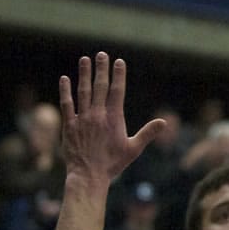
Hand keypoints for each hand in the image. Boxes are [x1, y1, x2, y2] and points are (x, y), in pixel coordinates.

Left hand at [59, 53, 164, 186]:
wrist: (88, 175)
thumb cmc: (112, 164)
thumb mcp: (133, 149)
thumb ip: (147, 133)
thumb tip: (164, 122)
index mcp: (113, 118)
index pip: (117, 91)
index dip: (118, 75)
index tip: (119, 62)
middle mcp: (97, 115)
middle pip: (100, 87)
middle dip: (101, 69)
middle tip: (102, 54)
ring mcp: (82, 119)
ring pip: (83, 91)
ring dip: (84, 74)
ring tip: (85, 59)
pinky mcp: (68, 125)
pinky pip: (66, 104)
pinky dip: (65, 91)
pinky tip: (64, 79)